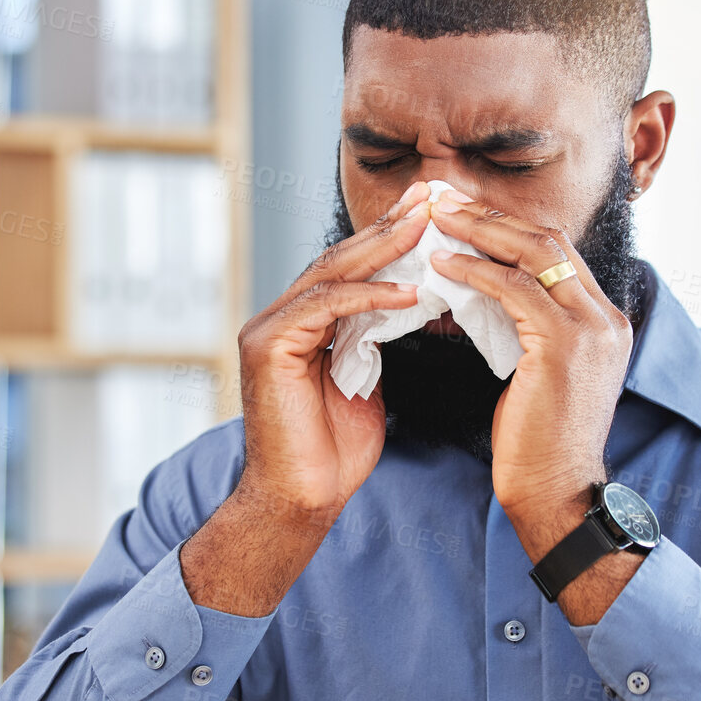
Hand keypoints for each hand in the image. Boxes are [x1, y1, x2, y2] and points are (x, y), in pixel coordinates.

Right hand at [232, 182, 431, 518]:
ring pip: (330, 274)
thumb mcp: (363, 383)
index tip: (433, 215)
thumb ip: (373, 341)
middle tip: (432, 198)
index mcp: (298, 324)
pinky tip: (408, 291)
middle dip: (389, 228)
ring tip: (426, 227)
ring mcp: (268, 330)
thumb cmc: (332, 454)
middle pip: (339, 260)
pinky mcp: (267, 347)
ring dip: (382, 249)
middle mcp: (278, 319)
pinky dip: (367, 296)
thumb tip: (407, 307)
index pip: (348, 269)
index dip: (390, 240)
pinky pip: (324, 306)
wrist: (301, 502)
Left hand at [425, 196, 633, 540]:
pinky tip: (441, 265)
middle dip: (492, 216)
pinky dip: (473, 271)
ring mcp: (591, 327)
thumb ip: (529, 327)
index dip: (508, 226)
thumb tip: (488, 292)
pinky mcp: (564, 344)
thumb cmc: (538, 441)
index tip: (465, 212)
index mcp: (604, 320)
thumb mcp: (540, 371)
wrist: (557, 491)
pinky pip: (512, 289)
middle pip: (548, 239)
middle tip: (444, 200)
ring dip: (479, 232)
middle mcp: (606, 316)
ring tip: (436, 220)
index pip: (557, 251)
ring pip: (533, 253)